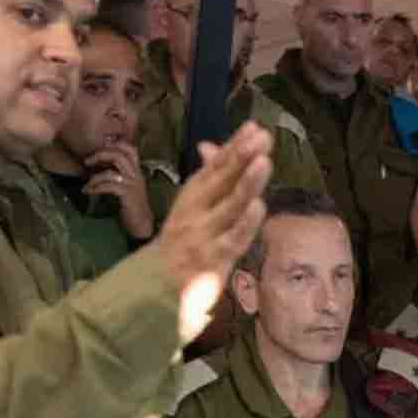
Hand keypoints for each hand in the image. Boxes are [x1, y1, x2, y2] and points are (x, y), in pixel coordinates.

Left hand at [84, 141, 153, 239]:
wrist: (142, 223)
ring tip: (86, 184)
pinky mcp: (128, 196)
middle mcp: (136, 175)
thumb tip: (100, 165)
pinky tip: (89, 192)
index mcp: (137, 170)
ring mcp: (133, 185)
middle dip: (100, 155)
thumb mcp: (127, 186)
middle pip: (119, 155)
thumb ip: (118, 174)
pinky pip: (109, 187)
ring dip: (94, 177)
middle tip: (87, 161)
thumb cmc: (132, 205)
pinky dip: (96, 188)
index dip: (116, 144)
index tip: (100, 147)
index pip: (130, 149)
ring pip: (111, 172)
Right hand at [156, 122, 272, 342]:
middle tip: (261, 137)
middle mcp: (196, 211)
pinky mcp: (213, 260)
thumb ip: (209, 177)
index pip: (215, 167)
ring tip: (263, 161)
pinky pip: (232, 239)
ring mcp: (204, 235)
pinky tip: (258, 206)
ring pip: (229, 206)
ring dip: (246, 183)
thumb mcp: (192, 207)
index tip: (253, 127)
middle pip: (222, 180)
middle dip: (241, 157)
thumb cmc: (181, 244)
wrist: (153, 290)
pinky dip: (245, 223)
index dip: (234, 146)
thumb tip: (212, 146)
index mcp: (192, 196)